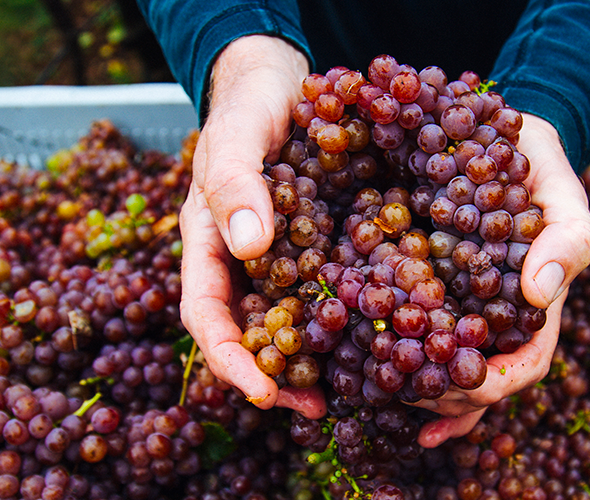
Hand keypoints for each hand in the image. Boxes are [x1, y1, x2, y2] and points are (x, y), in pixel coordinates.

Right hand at [179, 35, 324, 418]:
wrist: (282, 84)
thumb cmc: (248, 106)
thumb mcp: (235, 135)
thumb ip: (234, 184)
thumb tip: (251, 248)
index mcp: (209, 244)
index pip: (207, 313)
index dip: (229, 358)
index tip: (262, 391)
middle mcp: (244, 263)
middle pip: (250, 333)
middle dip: (276, 376)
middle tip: (314, 409)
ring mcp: (284, 259)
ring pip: (292, 322)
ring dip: (315, 359)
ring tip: (350, 391)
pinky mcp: (323, 248)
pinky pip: (332, 290)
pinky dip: (350, 319)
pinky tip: (383, 335)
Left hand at [416, 114, 589, 447]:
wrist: (492, 133)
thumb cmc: (538, 168)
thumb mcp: (563, 194)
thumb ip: (566, 239)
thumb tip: (540, 294)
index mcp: (531, 309)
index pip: (523, 365)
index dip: (496, 386)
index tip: (465, 387)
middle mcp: (490, 317)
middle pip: (473, 379)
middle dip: (445, 396)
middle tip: (410, 398)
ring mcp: (452, 302)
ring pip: (436, 362)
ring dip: (413, 384)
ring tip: (384, 390)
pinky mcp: (415, 280)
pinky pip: (400, 320)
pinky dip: (383, 343)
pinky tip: (358, 356)